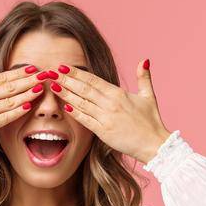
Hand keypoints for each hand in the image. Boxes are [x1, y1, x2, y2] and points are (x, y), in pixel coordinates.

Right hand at [0, 55, 43, 155]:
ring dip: (28, 93)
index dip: (19, 72)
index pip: (2, 77)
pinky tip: (29, 106)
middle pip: (10, 86)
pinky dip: (18, 111)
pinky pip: (5, 118)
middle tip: (46, 74)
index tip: (33, 67)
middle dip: (29, 79)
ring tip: (42, 87)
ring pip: (10, 100)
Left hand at [50, 60, 170, 163]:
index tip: (63, 66)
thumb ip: (144, 78)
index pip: (93, 80)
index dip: (77, 73)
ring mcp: (106, 117)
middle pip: (84, 89)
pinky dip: (75, 113)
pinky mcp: (103, 132)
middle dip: (66, 80)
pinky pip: (86, 120)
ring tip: (53, 86)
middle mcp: (111, 103)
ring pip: (82, 103)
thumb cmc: (151, 121)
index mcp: (119, 94)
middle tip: (51, 72)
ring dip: (66, 94)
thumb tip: (144, 60)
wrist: (154, 144)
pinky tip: (64, 106)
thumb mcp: (149, 96)